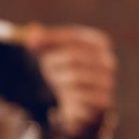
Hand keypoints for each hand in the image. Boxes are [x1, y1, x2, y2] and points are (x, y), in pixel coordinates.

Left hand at [21, 23, 116, 138]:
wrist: (79, 104)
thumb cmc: (65, 72)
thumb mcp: (52, 53)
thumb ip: (42, 41)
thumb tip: (32, 33)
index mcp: (100, 44)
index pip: (75, 37)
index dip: (52, 38)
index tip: (30, 42)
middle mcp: (108, 61)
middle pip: (73, 56)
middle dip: (53, 63)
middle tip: (44, 68)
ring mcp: (108, 81)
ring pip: (75, 77)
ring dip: (58, 81)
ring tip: (56, 83)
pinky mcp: (104, 101)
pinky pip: (79, 96)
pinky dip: (68, 97)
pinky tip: (66, 98)